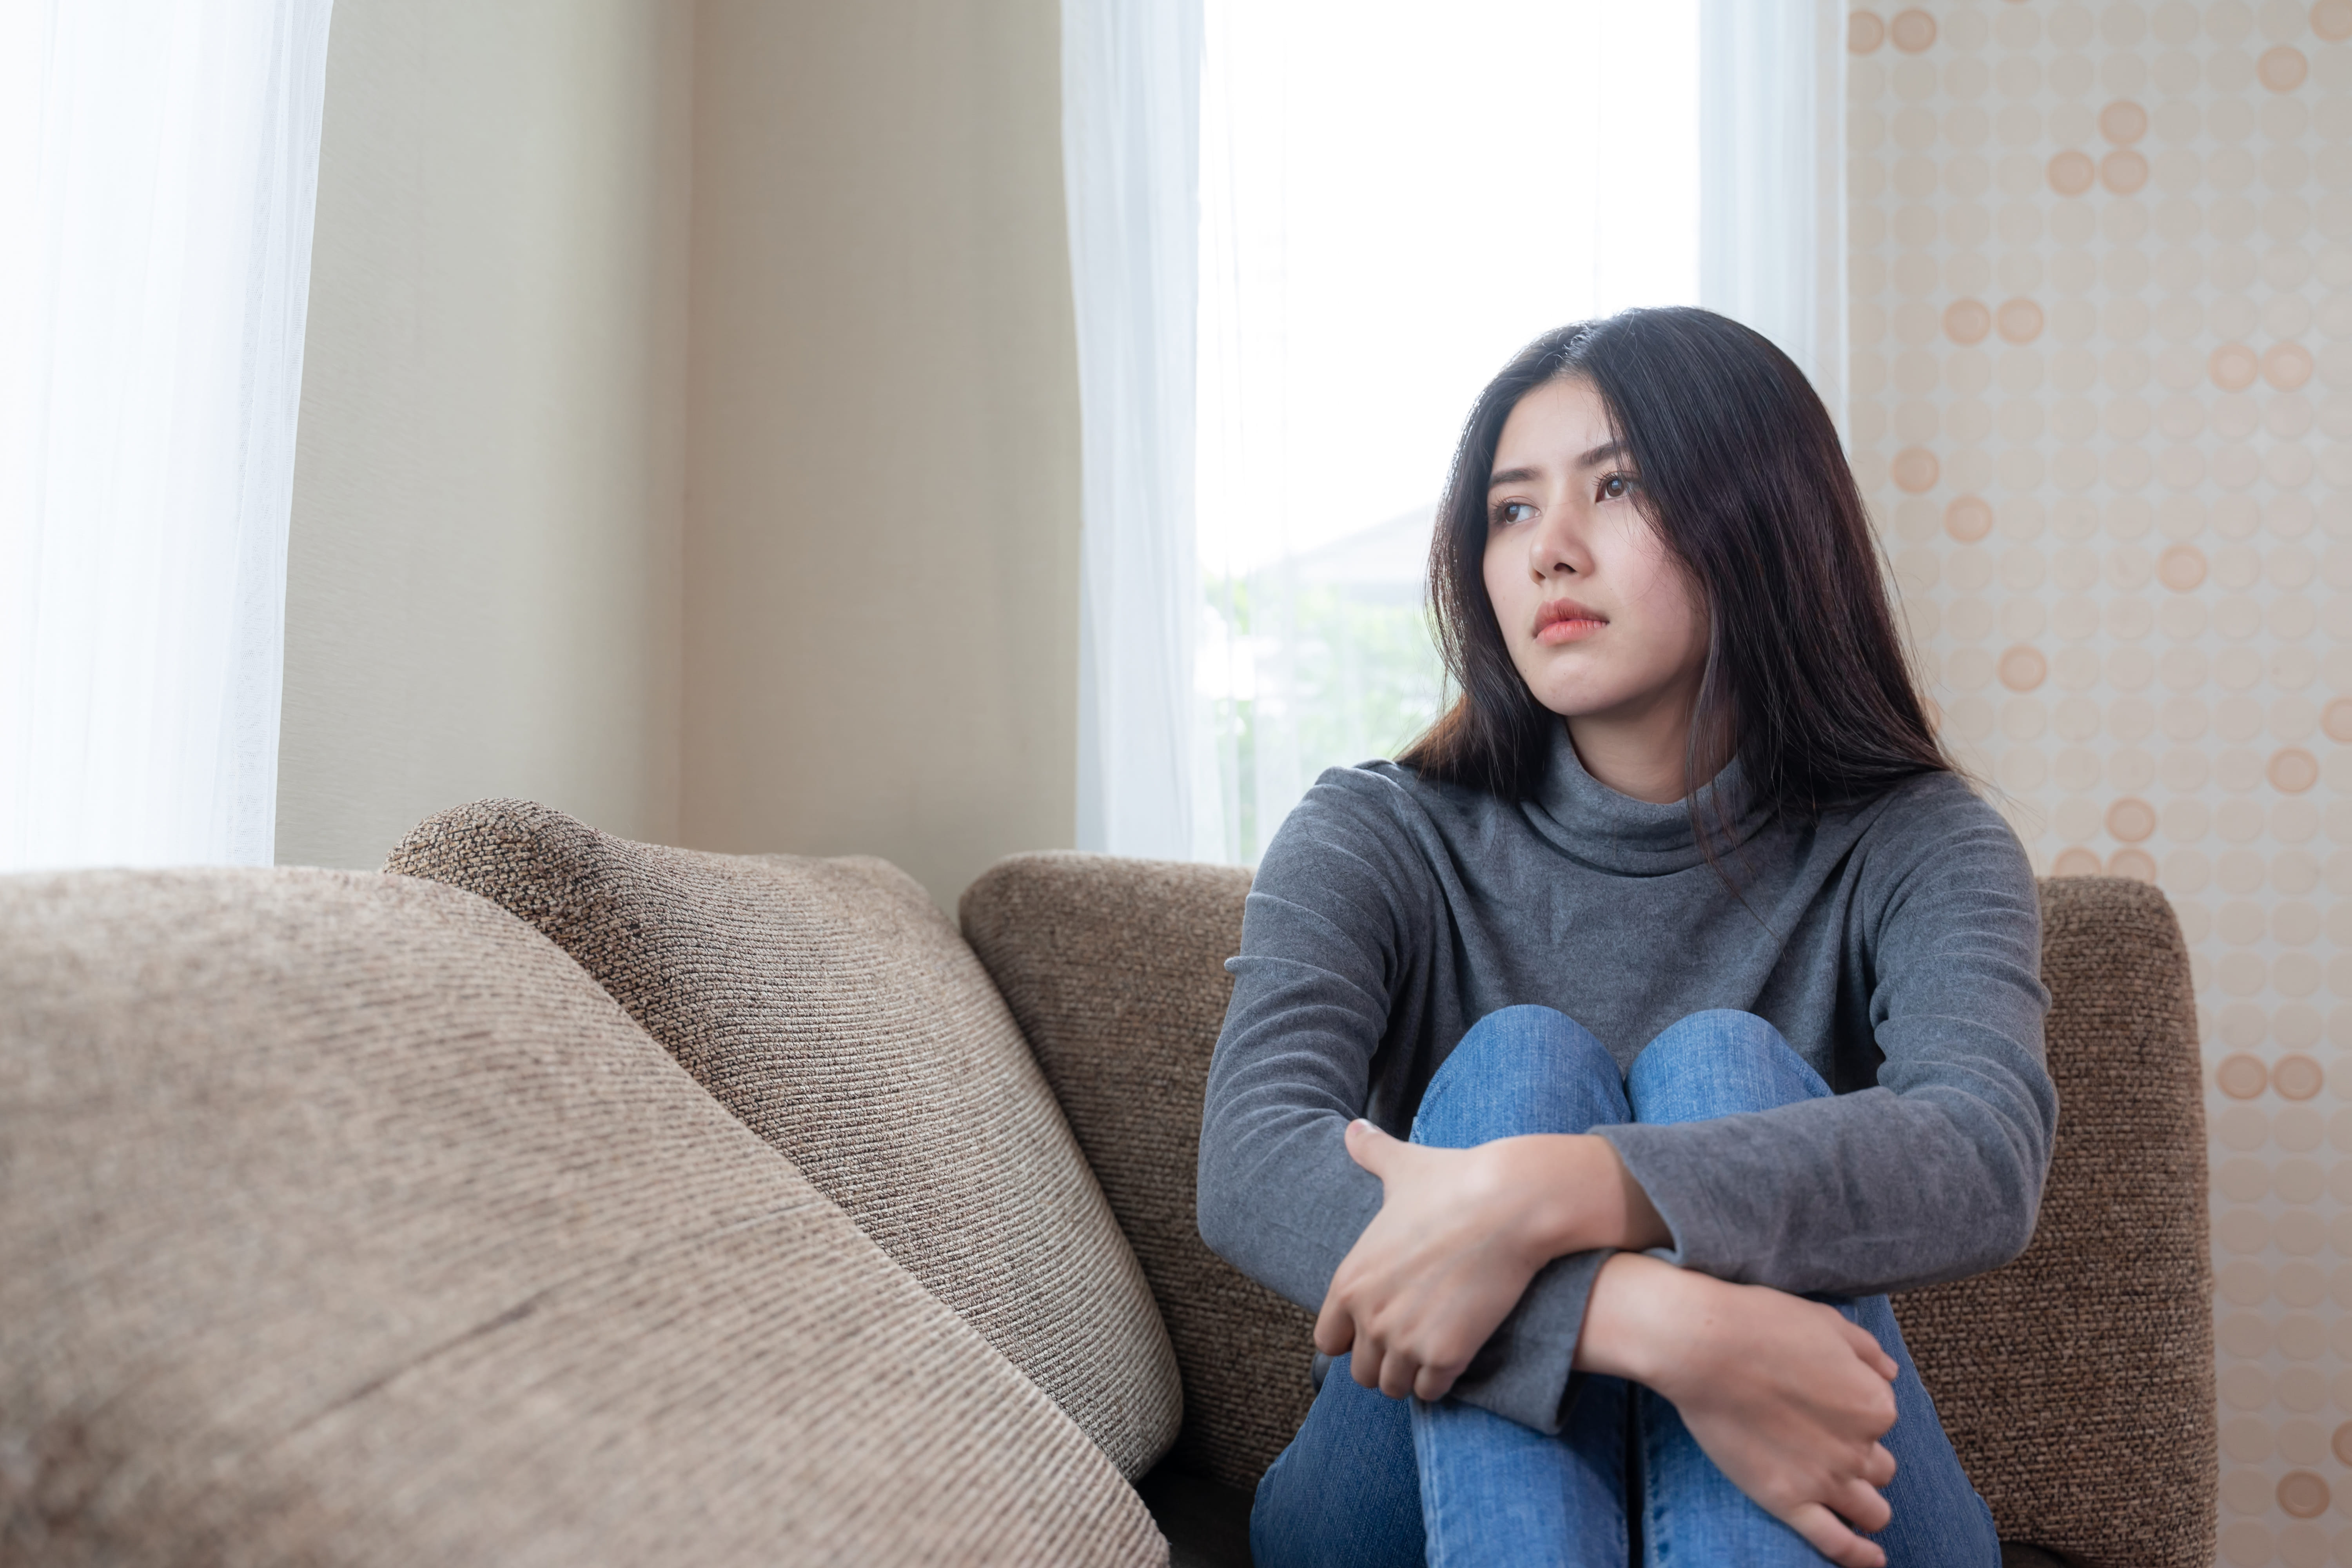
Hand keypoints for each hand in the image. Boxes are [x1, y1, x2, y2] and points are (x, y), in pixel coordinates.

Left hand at [1314, 1120, 1546, 1401]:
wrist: (1510, 1203)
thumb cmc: (1455, 1182)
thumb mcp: (1404, 1167)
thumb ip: (1372, 1153)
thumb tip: (1353, 1128)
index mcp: (1350, 1280)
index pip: (1327, 1340)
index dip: (1351, 1336)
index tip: (1376, 1326)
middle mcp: (1369, 1316)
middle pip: (1360, 1371)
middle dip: (1382, 1361)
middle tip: (1410, 1343)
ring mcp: (1405, 1340)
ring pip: (1393, 1387)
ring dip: (1410, 1375)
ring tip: (1430, 1354)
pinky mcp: (1445, 1356)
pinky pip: (1431, 1391)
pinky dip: (1440, 1381)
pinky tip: (1454, 1359)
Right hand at [1579, 1254, 1899, 1567]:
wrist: (1702, 1345)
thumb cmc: (1762, 1324)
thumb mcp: (1827, 1322)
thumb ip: (1867, 1351)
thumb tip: (1889, 1372)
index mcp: (1875, 1402)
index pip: (1882, 1416)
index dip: (1855, 1409)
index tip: (1825, 1398)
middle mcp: (1860, 1447)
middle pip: (1881, 1468)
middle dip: (1862, 1458)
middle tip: (1825, 1441)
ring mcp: (1826, 1480)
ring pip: (1871, 1511)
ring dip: (1865, 1506)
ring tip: (1848, 1499)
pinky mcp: (1789, 1502)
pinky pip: (1837, 1544)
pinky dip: (1860, 1557)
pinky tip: (1871, 1559)